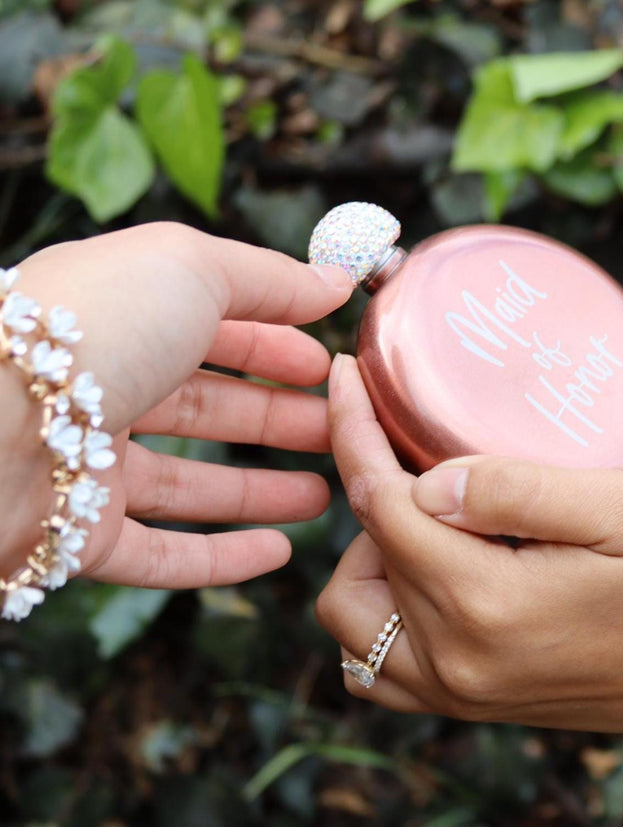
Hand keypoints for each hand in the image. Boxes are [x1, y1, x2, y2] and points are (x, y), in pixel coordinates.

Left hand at [1, 222, 352, 587]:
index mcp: (121, 317)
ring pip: (189, 485)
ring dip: (260, 490)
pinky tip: (278, 551)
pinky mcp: (79, 539)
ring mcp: (88, 467)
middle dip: (279, 417)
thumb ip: (268, 277)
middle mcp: (101, 391)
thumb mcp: (190, 269)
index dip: (274, 345)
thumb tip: (336, 282)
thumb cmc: (91, 328)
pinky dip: (224, 557)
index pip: (210, 331)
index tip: (327, 364)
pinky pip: (162, 554)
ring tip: (323, 494)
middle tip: (339, 430)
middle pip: (208, 408)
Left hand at [316, 355, 622, 731]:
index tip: (343, 374)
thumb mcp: (622, 506)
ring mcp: (463, 693)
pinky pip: (381, 672)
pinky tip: (425, 577)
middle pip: (359, 561)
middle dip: (370, 492)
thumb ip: (518, 490)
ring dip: (368, 560)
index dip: (353, 430)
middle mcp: (458, 660)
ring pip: (353, 622)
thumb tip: (427, 484)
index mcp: (486, 603)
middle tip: (419, 453)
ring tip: (426, 518)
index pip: (381, 505)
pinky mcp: (477, 703)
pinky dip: (380, 618)